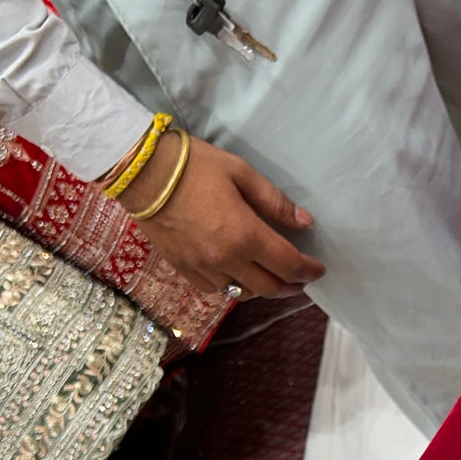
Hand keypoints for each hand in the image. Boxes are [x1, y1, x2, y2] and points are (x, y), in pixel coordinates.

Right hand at [117, 133, 324, 300]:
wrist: (141, 173)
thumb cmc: (194, 165)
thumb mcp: (242, 174)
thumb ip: (275, 202)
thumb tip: (304, 223)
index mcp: (244, 235)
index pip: (288, 265)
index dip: (308, 271)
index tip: (318, 270)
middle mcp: (226, 260)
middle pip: (269, 288)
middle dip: (291, 287)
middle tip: (302, 281)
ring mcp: (203, 269)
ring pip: (243, 294)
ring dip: (263, 289)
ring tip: (273, 278)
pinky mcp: (183, 270)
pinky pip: (216, 291)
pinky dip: (234, 288)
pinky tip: (239, 276)